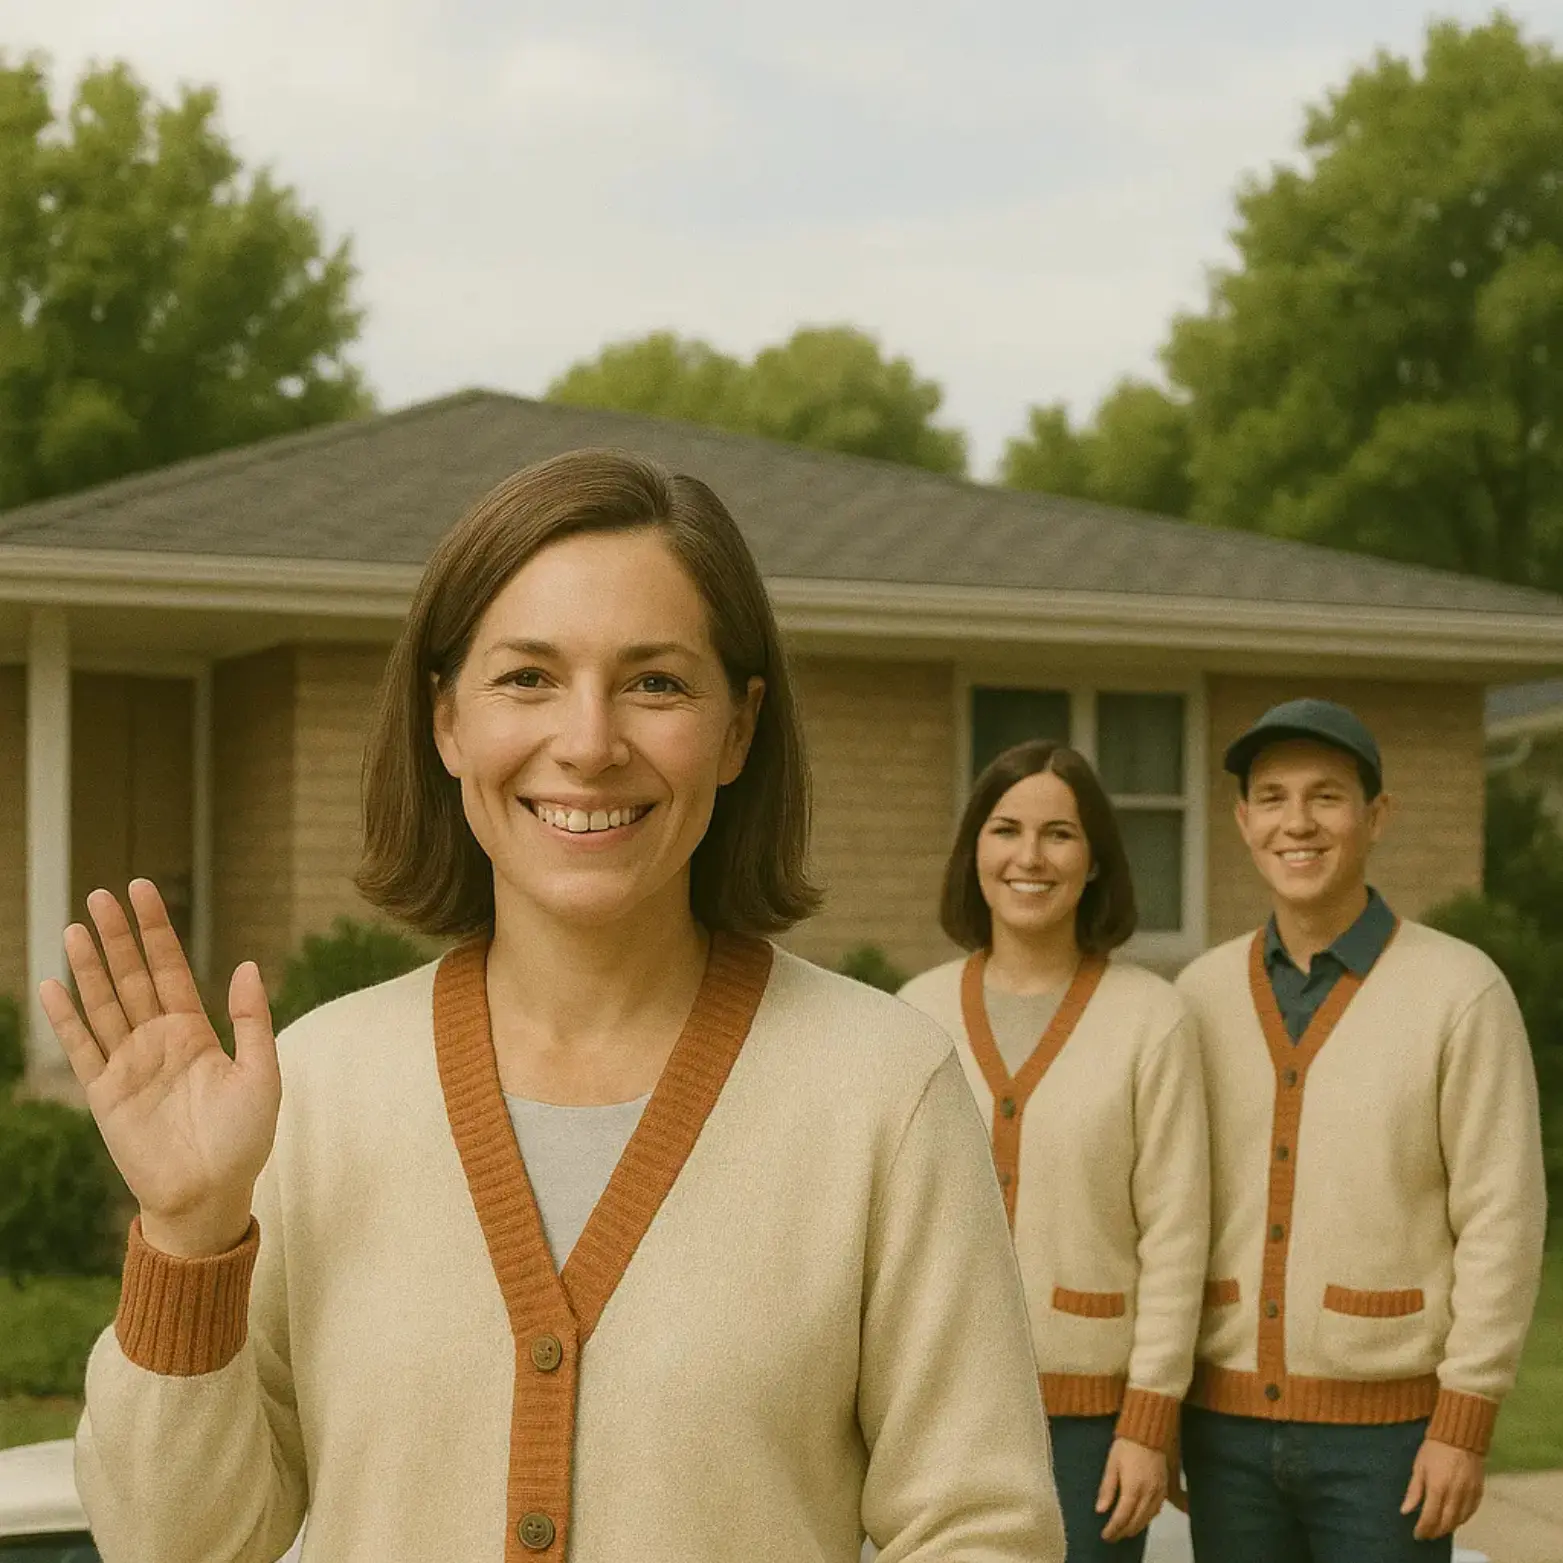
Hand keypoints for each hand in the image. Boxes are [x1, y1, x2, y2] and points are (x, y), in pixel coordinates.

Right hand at [39, 879, 280, 1257]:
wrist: (211, 1195)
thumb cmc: (244, 1139)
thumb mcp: (262, 1074)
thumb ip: (251, 1022)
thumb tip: (246, 966)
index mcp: (196, 1032)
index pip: (171, 967)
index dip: (156, 930)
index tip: (142, 891)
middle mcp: (158, 1041)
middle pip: (133, 976)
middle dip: (118, 936)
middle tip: (101, 893)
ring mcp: (128, 1064)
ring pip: (104, 1003)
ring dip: (89, 967)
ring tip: (75, 926)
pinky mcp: (104, 1093)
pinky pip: (81, 1048)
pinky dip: (66, 1017)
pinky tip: (52, 985)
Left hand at [1096, 1436, 1167, 1541]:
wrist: (1148, 1432)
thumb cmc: (1126, 1446)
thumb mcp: (1111, 1464)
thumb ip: (1107, 1488)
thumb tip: (1100, 1511)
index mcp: (1133, 1488)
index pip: (1122, 1517)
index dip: (1113, 1529)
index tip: (1105, 1536)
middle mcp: (1148, 1494)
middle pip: (1136, 1521)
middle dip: (1123, 1532)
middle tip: (1112, 1537)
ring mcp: (1159, 1492)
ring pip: (1148, 1518)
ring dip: (1136, 1528)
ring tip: (1124, 1532)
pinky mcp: (1165, 1488)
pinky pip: (1156, 1510)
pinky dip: (1147, 1519)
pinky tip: (1140, 1519)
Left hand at [1401, 1438, 1483, 1539]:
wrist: (1459, 1436)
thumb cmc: (1434, 1449)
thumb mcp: (1419, 1467)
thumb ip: (1414, 1491)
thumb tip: (1405, 1511)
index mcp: (1438, 1488)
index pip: (1430, 1517)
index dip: (1423, 1529)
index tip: (1417, 1535)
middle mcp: (1455, 1495)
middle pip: (1446, 1523)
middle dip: (1436, 1532)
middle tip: (1427, 1535)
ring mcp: (1469, 1494)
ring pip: (1460, 1520)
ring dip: (1449, 1528)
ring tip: (1438, 1529)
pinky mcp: (1479, 1492)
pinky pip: (1471, 1512)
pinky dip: (1462, 1519)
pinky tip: (1454, 1520)